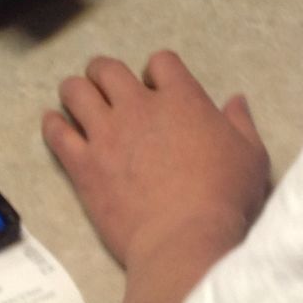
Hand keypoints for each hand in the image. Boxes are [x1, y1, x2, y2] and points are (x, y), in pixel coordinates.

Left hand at [43, 51, 268, 276]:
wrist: (184, 240)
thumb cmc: (224, 198)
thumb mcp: (250, 156)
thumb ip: (241, 123)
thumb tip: (236, 100)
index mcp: (181, 99)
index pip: (161, 62)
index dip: (158, 70)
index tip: (156, 85)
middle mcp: (139, 107)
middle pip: (108, 69)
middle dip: (105, 72)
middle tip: (106, 85)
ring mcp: (107, 134)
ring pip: (77, 92)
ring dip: (75, 90)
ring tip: (75, 97)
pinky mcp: (84, 165)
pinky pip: (58, 133)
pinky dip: (53, 124)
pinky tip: (53, 123)